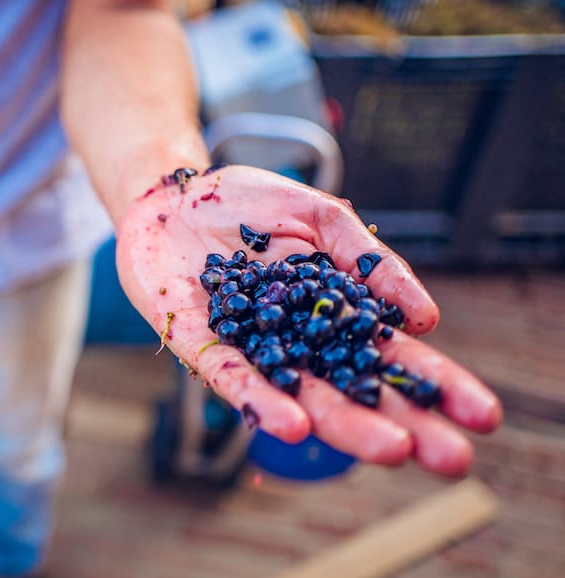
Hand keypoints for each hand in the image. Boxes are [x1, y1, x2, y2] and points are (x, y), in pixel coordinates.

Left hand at [115, 165, 501, 476]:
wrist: (172, 194)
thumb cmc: (246, 205)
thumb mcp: (320, 217)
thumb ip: (368, 260)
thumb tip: (425, 316)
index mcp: (328, 314)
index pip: (386, 355)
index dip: (432, 384)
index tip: (479, 416)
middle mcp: (291, 341)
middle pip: (349, 389)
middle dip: (399, 422)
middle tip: (451, 458)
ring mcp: (245, 345)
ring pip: (296, 393)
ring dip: (341, 423)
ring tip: (390, 450)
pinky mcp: (195, 339)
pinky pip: (229, 373)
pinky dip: (260, 398)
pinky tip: (292, 424)